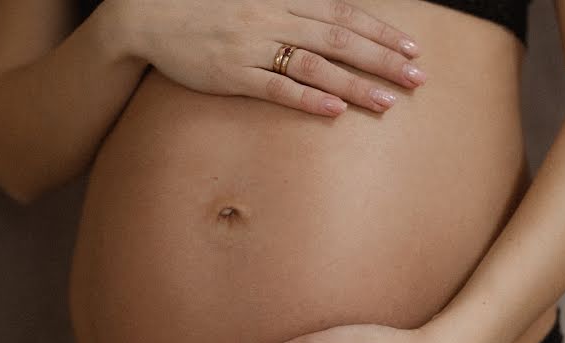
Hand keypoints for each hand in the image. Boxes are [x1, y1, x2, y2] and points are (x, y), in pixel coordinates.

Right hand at [114, 0, 426, 115]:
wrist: (146, 15)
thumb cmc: (206, 7)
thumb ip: (294, 4)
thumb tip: (333, 12)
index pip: (343, 14)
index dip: (381, 31)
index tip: (412, 48)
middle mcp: (272, 18)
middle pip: (340, 39)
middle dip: (382, 60)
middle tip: (418, 79)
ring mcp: (252, 46)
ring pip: (315, 65)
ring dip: (355, 83)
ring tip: (389, 102)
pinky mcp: (232, 74)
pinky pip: (275, 86)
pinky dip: (307, 97)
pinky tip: (335, 109)